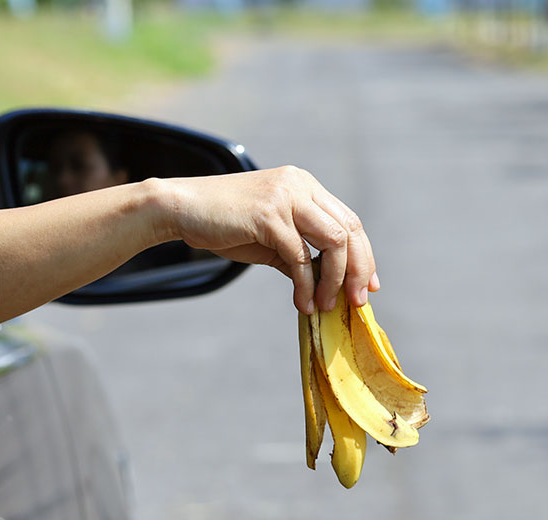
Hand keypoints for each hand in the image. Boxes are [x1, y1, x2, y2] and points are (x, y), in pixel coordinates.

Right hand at [162, 166, 378, 313]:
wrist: (180, 208)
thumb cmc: (222, 224)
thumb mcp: (268, 237)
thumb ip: (296, 253)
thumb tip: (321, 283)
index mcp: (304, 186)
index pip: (348, 220)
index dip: (363, 255)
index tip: (367, 285)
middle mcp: (300, 186)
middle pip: (350, 230)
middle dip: (358, 269)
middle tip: (357, 302)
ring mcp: (286, 198)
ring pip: (333, 241)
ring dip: (334, 279)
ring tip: (327, 306)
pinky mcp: (269, 216)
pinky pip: (300, 257)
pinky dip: (305, 285)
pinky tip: (302, 304)